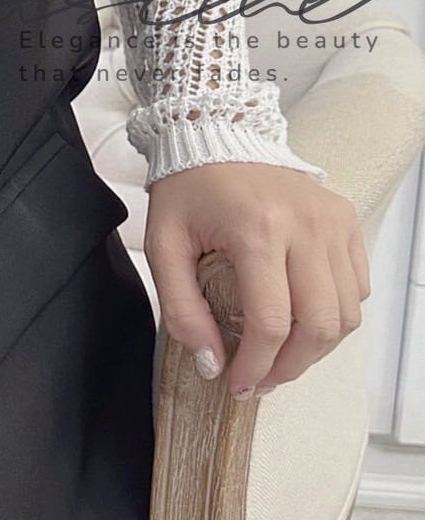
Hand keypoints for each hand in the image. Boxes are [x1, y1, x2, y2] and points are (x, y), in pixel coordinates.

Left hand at [144, 162, 369, 399]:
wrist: (215, 135)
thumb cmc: (187, 190)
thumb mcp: (163, 246)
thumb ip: (182, 309)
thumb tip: (212, 363)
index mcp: (257, 229)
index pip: (271, 322)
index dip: (256, 366)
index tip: (237, 385)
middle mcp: (305, 225)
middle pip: (319, 325)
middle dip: (290, 367)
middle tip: (260, 380)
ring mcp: (332, 222)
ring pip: (346, 312)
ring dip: (316, 348)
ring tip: (280, 358)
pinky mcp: (345, 220)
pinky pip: (356, 286)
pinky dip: (335, 315)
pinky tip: (300, 320)